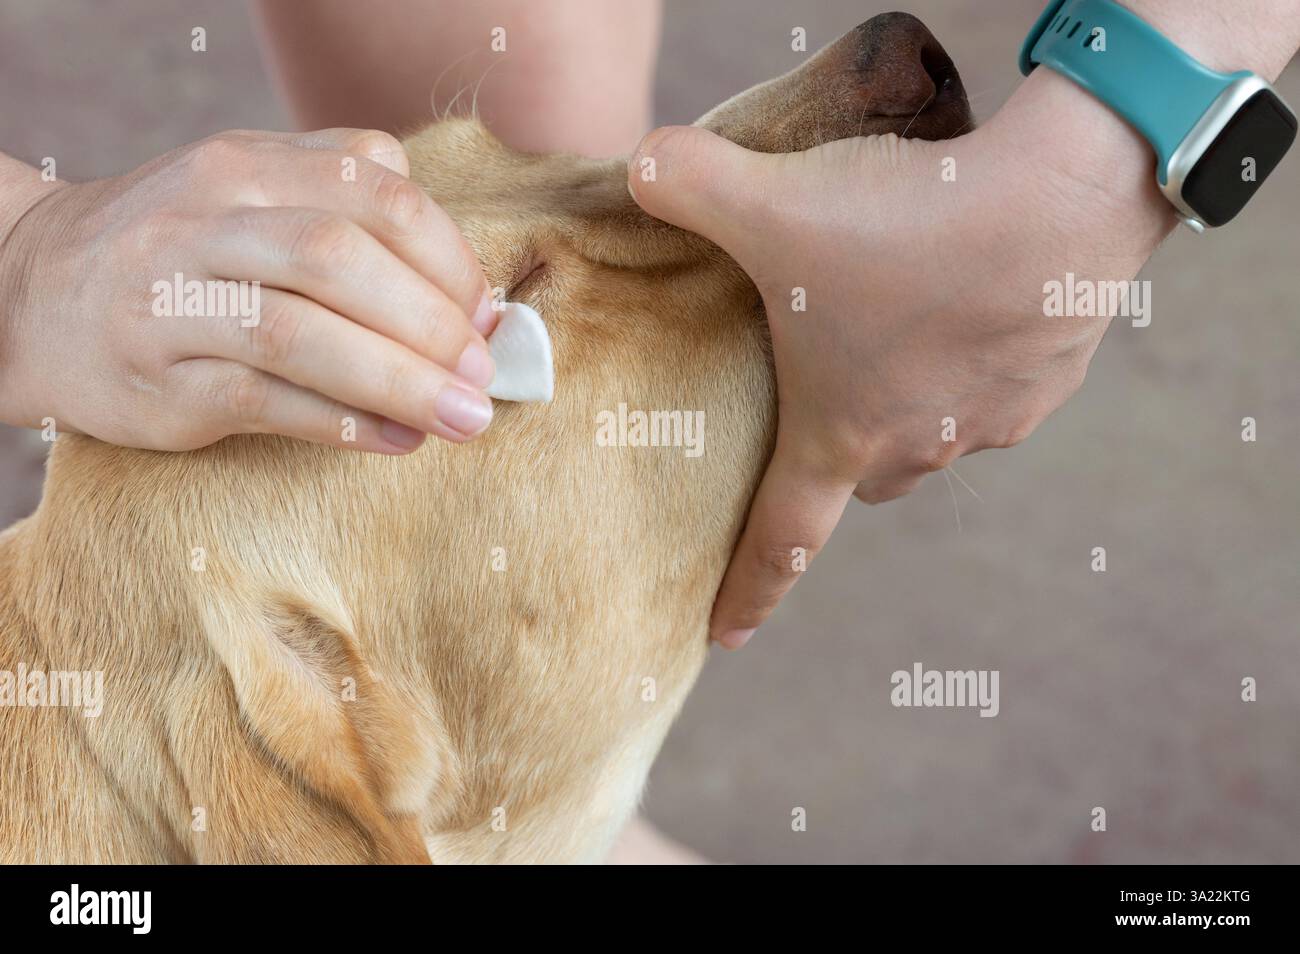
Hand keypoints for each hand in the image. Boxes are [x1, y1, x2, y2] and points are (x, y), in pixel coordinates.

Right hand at [0, 128, 497, 452]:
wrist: (32, 294)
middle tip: (481, 374)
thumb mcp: (251, 194)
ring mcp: (171, 300)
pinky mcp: (159, 381)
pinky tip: (397, 440)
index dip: (449, 258)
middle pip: (340, 259)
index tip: (484, 314)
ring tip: (463, 418)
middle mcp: (204, 221)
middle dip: (431, 323)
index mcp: (247, 166)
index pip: (375, 193)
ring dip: (400, 381)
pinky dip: (343, 423)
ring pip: (300, 332)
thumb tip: (470, 291)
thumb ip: (350, 206)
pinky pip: (263, 401)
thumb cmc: (180, 251)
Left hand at [628, 70, 1175, 646]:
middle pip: (859, 474)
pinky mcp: (1049, 382)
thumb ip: (683, 185)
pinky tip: (967, 300)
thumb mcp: (770, 200)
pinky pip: (993, 388)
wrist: (1065, 198)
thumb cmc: (907, 223)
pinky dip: (970, 362)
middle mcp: (918, 447)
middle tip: (814, 400)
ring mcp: (992, 422)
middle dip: (831, 455)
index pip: (781, 538)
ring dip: (905, 399)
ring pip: (931, 432)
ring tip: (892, 324)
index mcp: (841, 433)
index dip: (748, 588)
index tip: (726, 634)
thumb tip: (640, 167)